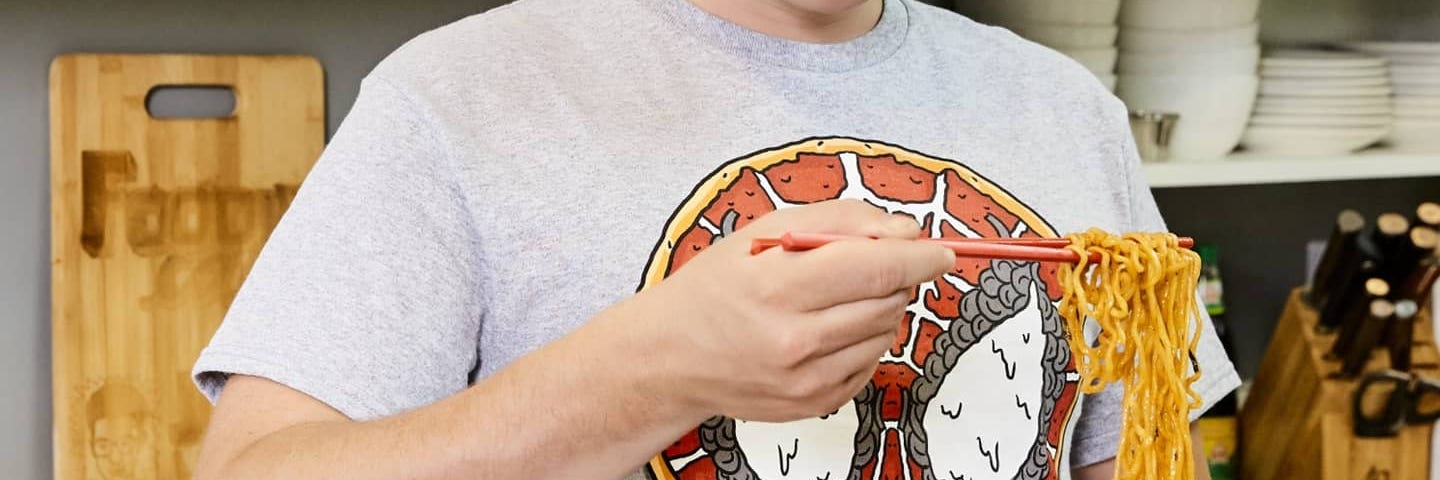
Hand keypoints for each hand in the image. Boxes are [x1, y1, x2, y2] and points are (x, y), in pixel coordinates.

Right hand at [637, 199, 955, 422]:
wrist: (669, 357)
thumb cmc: (715, 287)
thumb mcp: (763, 232)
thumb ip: (838, 220)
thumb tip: (905, 231)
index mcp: (777, 286)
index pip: (877, 268)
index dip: (920, 257)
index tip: (941, 250)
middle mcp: (793, 339)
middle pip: (888, 300)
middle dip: (892, 277)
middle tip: (861, 266)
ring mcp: (805, 379)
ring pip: (885, 332)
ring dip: (877, 308)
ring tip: (831, 299)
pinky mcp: (814, 404)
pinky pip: (870, 363)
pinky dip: (861, 341)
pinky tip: (823, 330)